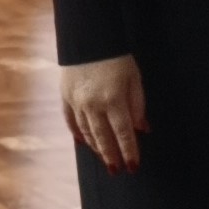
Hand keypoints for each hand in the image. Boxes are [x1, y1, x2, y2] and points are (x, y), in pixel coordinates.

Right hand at [60, 55, 146, 174]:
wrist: (87, 38)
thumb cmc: (117, 58)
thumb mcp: (134, 79)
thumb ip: (138, 105)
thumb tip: (142, 129)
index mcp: (114, 100)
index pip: (124, 133)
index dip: (129, 152)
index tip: (133, 167)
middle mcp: (93, 105)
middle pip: (104, 138)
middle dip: (111, 156)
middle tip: (116, 171)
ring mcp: (77, 102)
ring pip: (87, 132)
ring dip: (96, 148)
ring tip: (104, 158)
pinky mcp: (65, 97)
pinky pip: (71, 121)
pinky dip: (78, 133)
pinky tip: (83, 142)